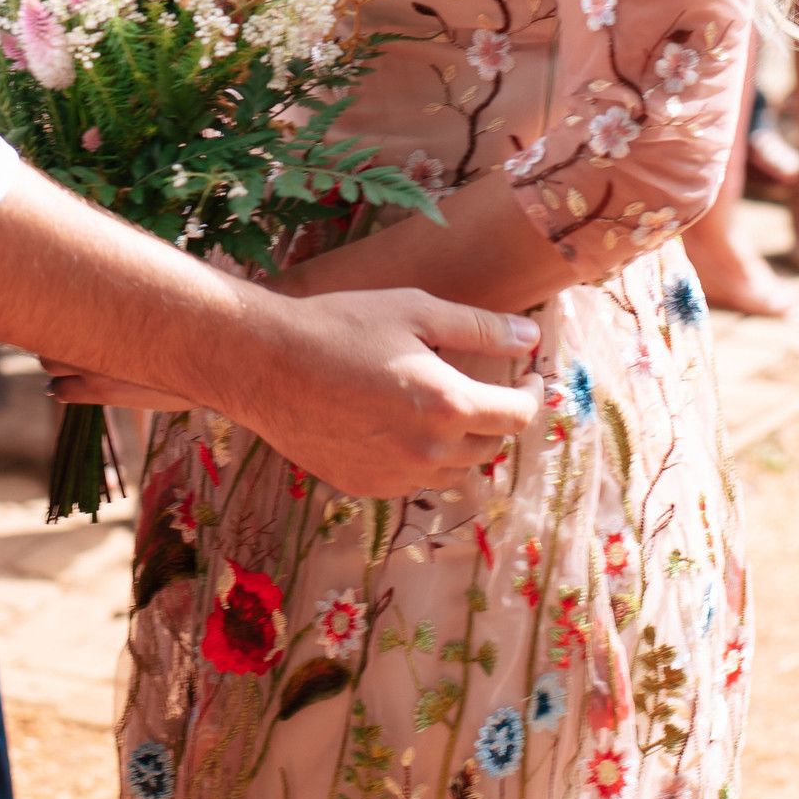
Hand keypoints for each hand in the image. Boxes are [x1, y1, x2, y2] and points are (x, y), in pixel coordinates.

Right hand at [49, 288, 540, 496]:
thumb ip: (479, 328)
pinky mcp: (365, 487)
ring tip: (435, 402)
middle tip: (481, 384)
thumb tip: (532, 337)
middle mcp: (430, 451)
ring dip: (459, 441)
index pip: (518, 418)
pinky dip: (419, 455)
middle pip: (490, 447)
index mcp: (449, 406)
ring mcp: (397, 476)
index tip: (531, 379)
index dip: (533, 397)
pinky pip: (413, 478)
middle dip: (494, 416)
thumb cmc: (340, 325)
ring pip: (454, 469)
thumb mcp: (415, 310)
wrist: (264, 365)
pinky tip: (394, 421)